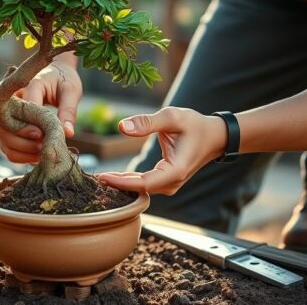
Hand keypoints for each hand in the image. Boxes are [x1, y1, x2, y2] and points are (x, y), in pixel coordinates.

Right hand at [0, 59, 81, 162]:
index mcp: (27, 86)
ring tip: (41, 152)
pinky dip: (19, 155)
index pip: (21, 110)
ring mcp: (7, 114)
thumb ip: (68, 111)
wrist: (56, 73)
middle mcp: (11, 100)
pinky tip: (36, 156)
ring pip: (2, 139)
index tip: (44, 135)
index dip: (30, 127)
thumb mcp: (71, 90)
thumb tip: (68, 133)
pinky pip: (7, 146)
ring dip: (20, 150)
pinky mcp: (9, 126)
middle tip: (42, 145)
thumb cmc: (63, 80)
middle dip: (22, 140)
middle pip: (3, 126)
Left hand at [98, 107, 226, 195]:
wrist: (215, 136)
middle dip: (116, 185)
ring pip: (140, 189)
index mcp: (175, 171)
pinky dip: (128, 181)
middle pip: (139, 190)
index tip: (101, 177)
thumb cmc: (195, 125)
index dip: (121, 182)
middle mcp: (172, 183)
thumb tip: (121, 126)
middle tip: (91, 177)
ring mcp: (169, 184)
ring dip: (120, 184)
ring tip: (97, 177)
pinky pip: (143, 185)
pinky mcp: (165, 181)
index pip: (143, 183)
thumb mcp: (172, 117)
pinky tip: (111, 177)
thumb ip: (147, 122)